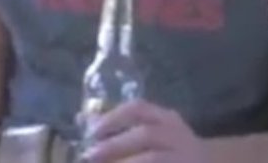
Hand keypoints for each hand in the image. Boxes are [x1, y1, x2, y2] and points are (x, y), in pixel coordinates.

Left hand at [80, 99, 205, 162]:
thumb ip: (121, 125)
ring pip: (155, 159)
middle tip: (90, 155)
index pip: (139, 109)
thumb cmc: (170, 148)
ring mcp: (184, 157)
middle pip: (147, 136)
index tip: (92, 130)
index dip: (113, 117)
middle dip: (115, 145)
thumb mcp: (151, 130)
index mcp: (167, 119)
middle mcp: (178, 135)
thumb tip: (82, 119)